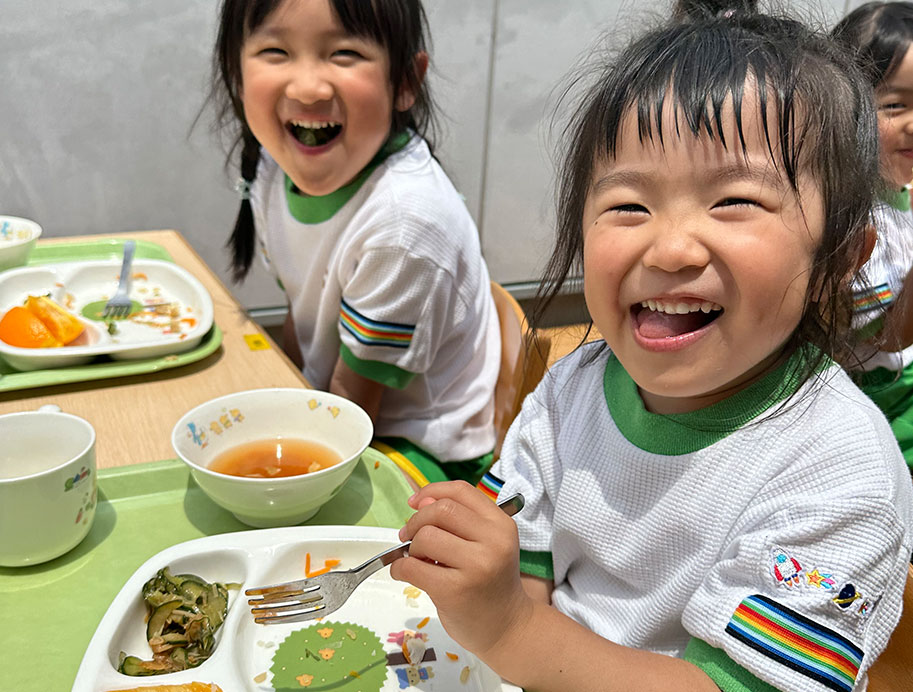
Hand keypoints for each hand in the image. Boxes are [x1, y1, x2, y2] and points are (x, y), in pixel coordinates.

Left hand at [389, 481, 533, 656]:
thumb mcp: (487, 544)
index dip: (432, 490)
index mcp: (501, 524)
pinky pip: (413, 568)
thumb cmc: (491, 583)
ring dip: (411, 547)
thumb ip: (459, 519)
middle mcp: (493, 541)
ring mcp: (476, 566)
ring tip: (416, 559)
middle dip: (417, 520)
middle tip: (410, 536)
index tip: (416, 502)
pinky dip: (400, 568)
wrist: (507, 627)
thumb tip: (421, 499)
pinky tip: (405, 573)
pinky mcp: (455, 591)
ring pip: (426, 537)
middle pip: (441, 510)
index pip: (461, 490)